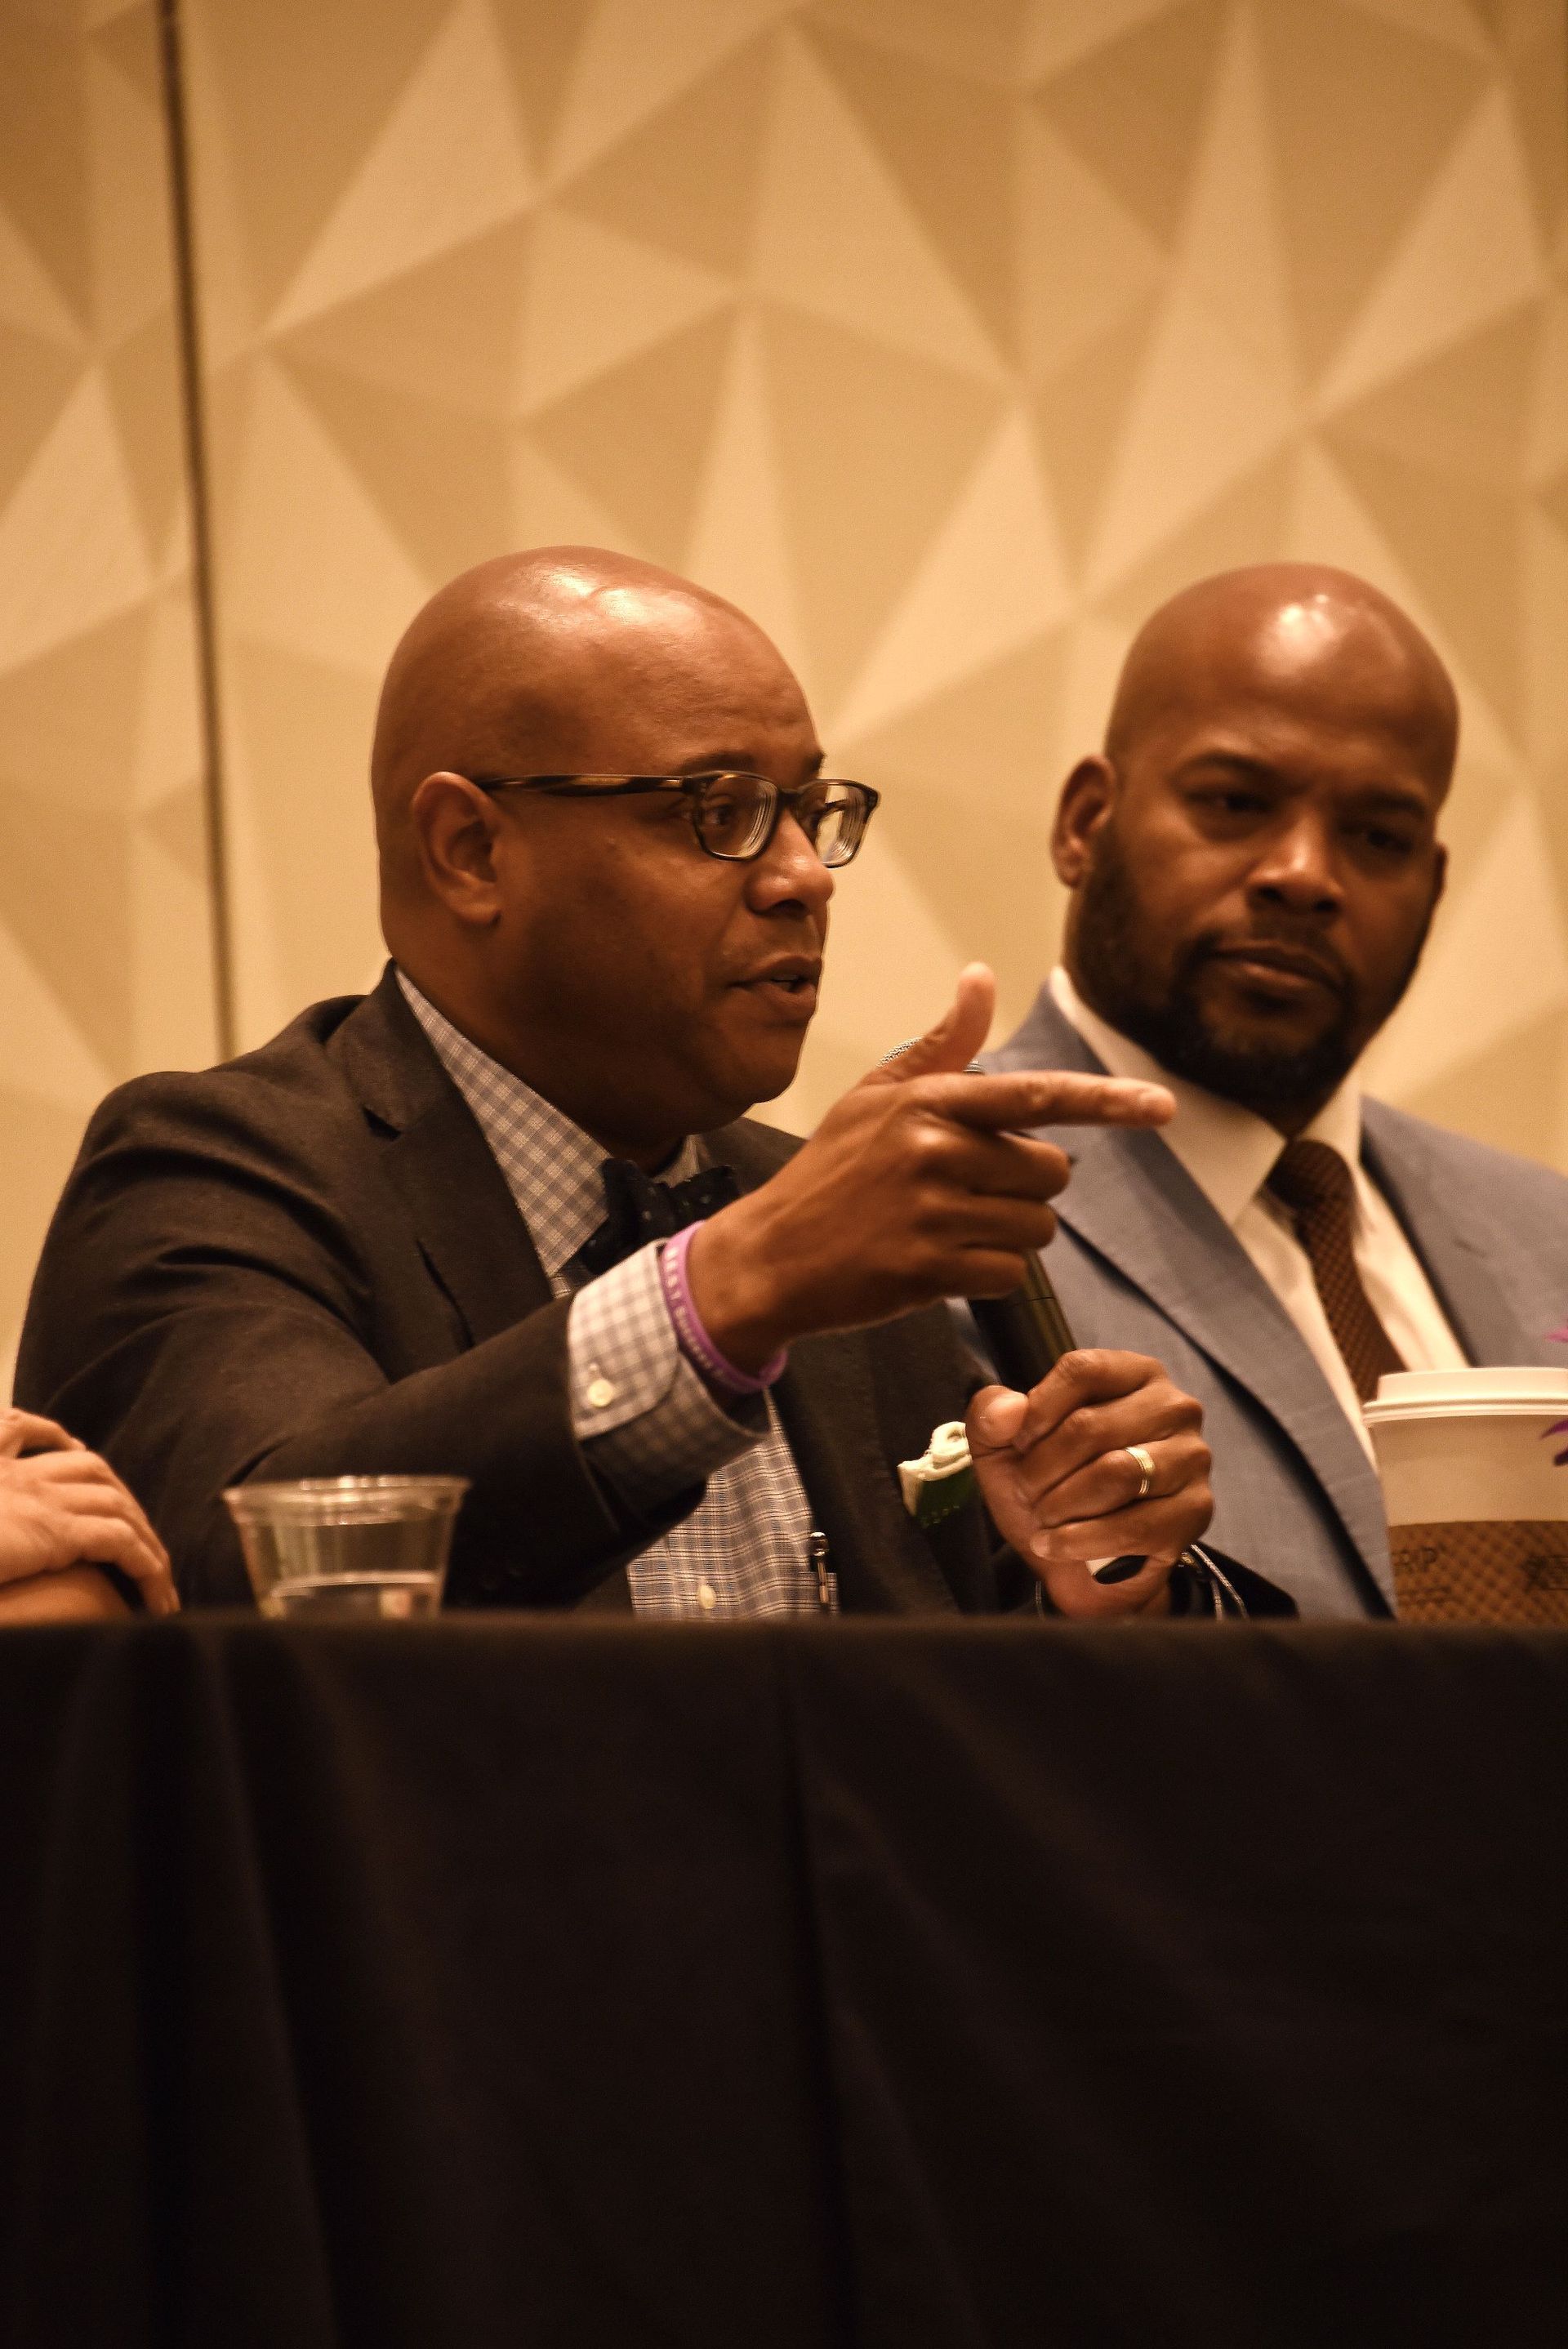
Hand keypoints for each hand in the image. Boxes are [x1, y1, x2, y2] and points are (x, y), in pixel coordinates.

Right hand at [0, 1410, 176, 1616]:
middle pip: (87, 1468)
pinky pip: (123, 1543)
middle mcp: (12, 1473)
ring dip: (144, 1535)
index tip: (72, 1448)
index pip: (20, 1426)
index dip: (54, 1437)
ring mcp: (38, 1498)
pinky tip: (157, 1592)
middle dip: (117, 1494)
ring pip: (115, 1503)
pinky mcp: (57, 1532)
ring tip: (158, 1573)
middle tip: (137, 1532)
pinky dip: (148, 1565)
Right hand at [689, 964, 1173, 1367]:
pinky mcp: (929, 1269)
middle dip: (1025, 1188)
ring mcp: (932, 1212)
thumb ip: (941, 1045)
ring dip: (1008, 1234)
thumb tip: (979, 977)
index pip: (1035, 1094)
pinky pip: (1008, 1272)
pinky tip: (939, 1263)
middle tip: (968, 1193)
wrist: (768, 1255)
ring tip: (948, 1228)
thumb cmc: (830, 1173)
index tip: (1162, 1106)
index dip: (1106, 1101)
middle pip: (1050, 1173)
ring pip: (1035, 1227)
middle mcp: (934, 1150)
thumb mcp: (875, 1097)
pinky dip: (986, 1275)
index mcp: (928, 1101)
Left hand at [967, 1351, 1212, 1618]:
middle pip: (1091, 1426)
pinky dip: (1080, 1540)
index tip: (1019, 1444)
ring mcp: (1192, 1458)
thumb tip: (1008, 1408)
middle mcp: (1175, 1407)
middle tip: (1026, 1491)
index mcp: (1135, 1373)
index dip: (1038, 1410)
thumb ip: (991, 1414)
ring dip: (1062, 1504)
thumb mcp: (1005, 1446)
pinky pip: (1134, 1525)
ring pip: (1116, 1473)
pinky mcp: (1195, 1511)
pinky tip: (1054, 1544)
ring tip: (1042, 1517)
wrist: (1079, 1558)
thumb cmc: (1049, 1485)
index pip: (1082, 1370)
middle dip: (1042, 1468)